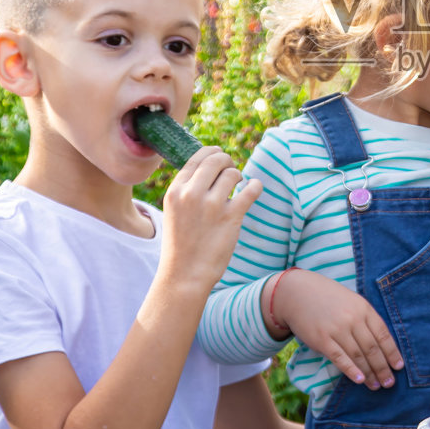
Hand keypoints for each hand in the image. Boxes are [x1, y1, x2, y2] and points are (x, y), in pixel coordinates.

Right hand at [159, 146, 259, 289]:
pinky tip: (254, 188)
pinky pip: (250, 190)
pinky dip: (255, 186)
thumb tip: (208, 167)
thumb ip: (187, 190)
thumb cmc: (180, 244)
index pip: (197, 158)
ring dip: (239, 176)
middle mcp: (191, 194)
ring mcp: (211, 205)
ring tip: (240, 184)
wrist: (184, 275)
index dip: (212, 153)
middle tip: (232, 170)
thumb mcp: (174, 211)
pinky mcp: (230, 217)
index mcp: (175, 191)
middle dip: (227, 161)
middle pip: (216, 160)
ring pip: (233, 174)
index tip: (220, 155)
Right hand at [274, 269, 404, 389]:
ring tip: (376, 386)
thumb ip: (365, 318)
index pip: (383, 334)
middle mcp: (352, 319)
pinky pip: (339, 358)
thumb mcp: (351, 301)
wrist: (296, 292)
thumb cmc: (327, 298)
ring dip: (369, 373)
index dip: (392, 352)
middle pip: (372, 348)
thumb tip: (381, 344)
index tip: (399, 366)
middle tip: (389, 383)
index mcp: (363, 308)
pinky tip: (360, 380)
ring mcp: (337, 329)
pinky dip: (351, 370)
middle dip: (383, 368)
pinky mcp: (322, 340)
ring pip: (358, 355)